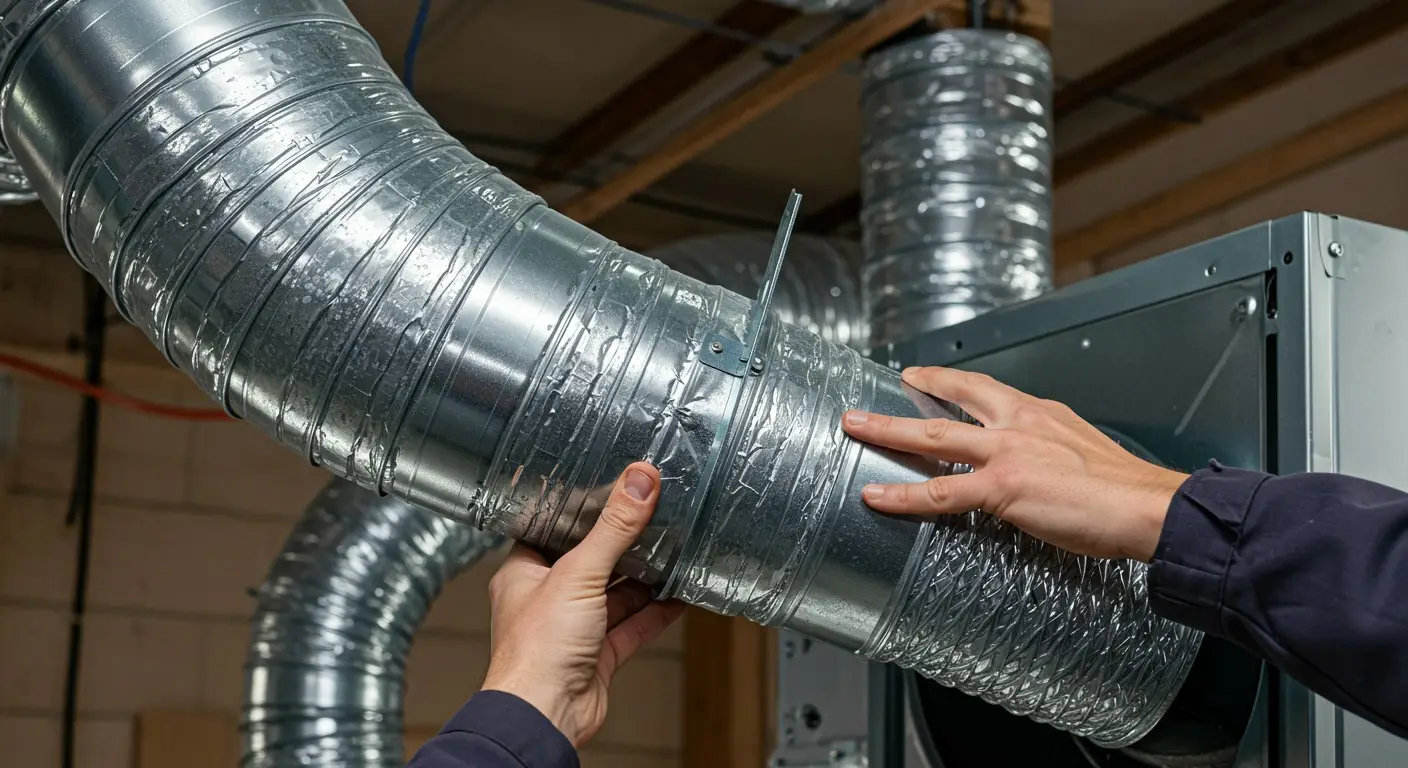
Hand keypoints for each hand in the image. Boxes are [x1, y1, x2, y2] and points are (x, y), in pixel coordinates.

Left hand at [481, 462, 686, 745]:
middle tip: (650, 519)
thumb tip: (637, 482)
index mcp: (524, 573)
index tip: (611, 491)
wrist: (545, 715)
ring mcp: (573, 630)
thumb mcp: (579, 574)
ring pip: (613, 596)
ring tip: (669, 552)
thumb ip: (613, 528)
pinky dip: (653, 614)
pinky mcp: (597, 655)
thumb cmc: (535, 652)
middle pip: (589, 563)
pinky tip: (675, 597)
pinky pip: (630, 627)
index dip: (580, 512)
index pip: (552, 531)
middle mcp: (546, 600)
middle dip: (620, 546)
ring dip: (641, 580)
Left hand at [842, 367, 1187, 561]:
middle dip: (909, 393)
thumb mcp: (1084, 452)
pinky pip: (938, 491)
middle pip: (951, 401)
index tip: (925, 376)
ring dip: (888, 430)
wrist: (1150, 506)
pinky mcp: (1002, 487)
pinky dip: (902, 494)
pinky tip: (877, 496)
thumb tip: (1037, 468)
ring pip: (932, 435)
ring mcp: (1007, 453)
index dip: (949, 381)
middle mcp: (1019, 424)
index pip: (984, 389)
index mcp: (1039, 413)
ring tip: (856, 428)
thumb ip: (1051, 452)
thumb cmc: (1126, 490)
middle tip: (877, 390)